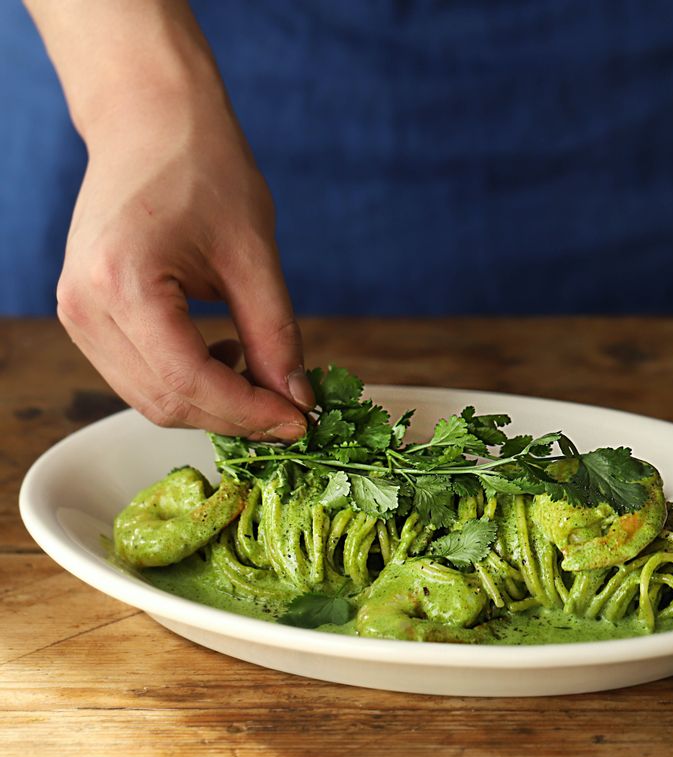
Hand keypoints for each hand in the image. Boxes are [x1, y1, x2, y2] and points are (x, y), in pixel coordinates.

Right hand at [57, 97, 313, 439]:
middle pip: (165, 401)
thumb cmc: (204, 168)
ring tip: (259, 374)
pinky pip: (139, 374)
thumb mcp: (253, 255)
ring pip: (150, 397)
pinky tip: (222, 354)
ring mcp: (77, 313)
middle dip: (235, 416)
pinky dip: (187, 383)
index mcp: (122, 284)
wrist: (149, 120)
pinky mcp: (85, 314)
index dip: (250, 413)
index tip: (299, 422)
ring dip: (211, 403)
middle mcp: (85, 307)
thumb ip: (275, 335)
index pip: (189, 382)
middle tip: (289, 409)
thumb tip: (297, 399)